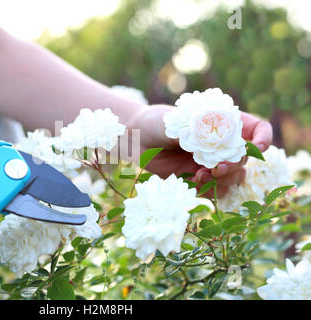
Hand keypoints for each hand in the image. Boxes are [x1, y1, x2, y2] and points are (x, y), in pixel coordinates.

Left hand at [130, 105, 272, 198]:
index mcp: (222, 124)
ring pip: (232, 178)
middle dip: (233, 165)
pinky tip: (191, 183)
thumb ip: (194, 134)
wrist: (136, 139)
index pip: (256, 129)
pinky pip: (213, 190)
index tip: (255, 148)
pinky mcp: (197, 178)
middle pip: (244, 158)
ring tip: (198, 176)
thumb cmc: (157, 123)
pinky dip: (207, 190)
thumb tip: (210, 146)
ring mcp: (210, 163)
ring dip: (222, 181)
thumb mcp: (175, 122)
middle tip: (216, 168)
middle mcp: (220, 145)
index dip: (262, 138)